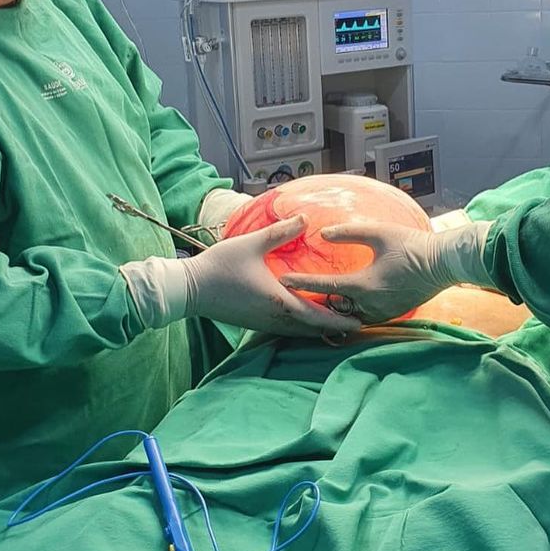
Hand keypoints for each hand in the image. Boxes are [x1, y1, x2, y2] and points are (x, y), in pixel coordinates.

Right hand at [121, 217, 360, 336]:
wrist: (189, 289)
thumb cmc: (220, 266)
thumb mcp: (251, 244)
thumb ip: (280, 232)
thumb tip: (305, 218)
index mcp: (279, 301)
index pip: (317, 317)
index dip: (340, 319)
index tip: (360, 320)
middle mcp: (275, 317)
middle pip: (312, 329)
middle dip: (335, 327)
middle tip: (357, 322)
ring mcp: (264, 323)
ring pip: (299, 332)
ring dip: (318, 328)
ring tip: (339, 321)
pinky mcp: (255, 322)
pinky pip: (286, 329)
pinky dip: (302, 326)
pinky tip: (307, 319)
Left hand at [280, 220, 491, 324]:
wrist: (443, 264)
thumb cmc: (412, 245)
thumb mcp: (378, 233)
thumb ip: (348, 233)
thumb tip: (323, 234)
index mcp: (364, 284)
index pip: (324, 286)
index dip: (301, 282)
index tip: (283, 279)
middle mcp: (369, 304)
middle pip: (331, 309)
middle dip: (312, 304)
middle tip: (292, 295)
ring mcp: (380, 313)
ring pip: (346, 317)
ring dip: (331, 310)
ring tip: (312, 301)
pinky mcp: (389, 315)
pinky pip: (361, 318)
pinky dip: (348, 313)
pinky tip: (340, 305)